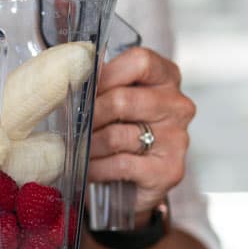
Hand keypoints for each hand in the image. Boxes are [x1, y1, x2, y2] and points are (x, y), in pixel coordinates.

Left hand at [87, 47, 196, 218]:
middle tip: (70, 126)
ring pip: (117, 135)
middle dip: (88, 116)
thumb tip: (72, 70)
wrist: (129, 186)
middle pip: (122, 100)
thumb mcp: (109, 100)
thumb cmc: (117, 134)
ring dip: (88, 146)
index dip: (104, 75)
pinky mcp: (169, 169)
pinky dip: (96, 168)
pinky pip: (121, 164)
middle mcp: (177, 105)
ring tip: (75, 150)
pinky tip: (88, 169)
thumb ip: (97, 83)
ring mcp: (177, 138)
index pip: (140, 62)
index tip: (82, 91)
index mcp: (165, 78)